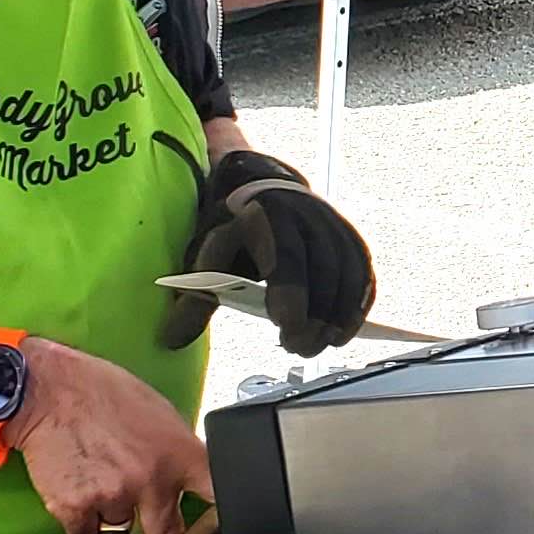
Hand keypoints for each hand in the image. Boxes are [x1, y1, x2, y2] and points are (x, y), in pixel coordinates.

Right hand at [16, 342, 214, 533]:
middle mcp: (152, 480)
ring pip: (122, 529)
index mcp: (179, 453)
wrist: (46, 389)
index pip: (217, 497)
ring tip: (99, 489)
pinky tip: (80, 511)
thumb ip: (175, 450)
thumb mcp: (157, 412)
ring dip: (113, 519)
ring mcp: (114, 498)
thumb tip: (187, 476)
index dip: (219, 521)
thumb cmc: (100, 391)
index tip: (212, 532)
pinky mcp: (77, 510)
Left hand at [156, 149, 376, 355]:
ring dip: (339, 314)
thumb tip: (171, 340)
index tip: (286, 326)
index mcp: (265, 215)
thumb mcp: (207, 254)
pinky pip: (362, 270)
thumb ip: (195, 297)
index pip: (286, 255)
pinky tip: (344, 331)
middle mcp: (305, 214)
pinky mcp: (347, 235)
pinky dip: (358, 303)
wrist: (257, 184)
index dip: (292, 291)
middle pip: (322, 268)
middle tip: (299, 349)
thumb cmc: (229, 227)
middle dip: (316, 315)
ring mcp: (331, 222)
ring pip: (347, 270)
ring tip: (320, 345)